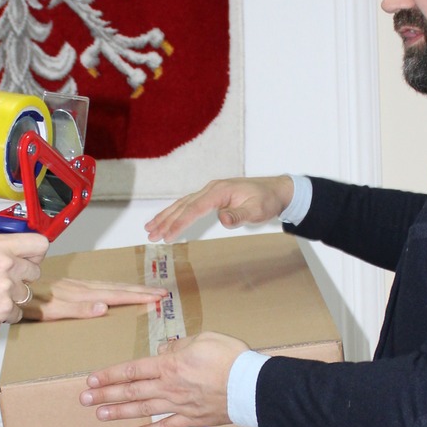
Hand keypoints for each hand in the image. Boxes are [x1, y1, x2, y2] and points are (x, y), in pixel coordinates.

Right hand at [0, 233, 46, 347]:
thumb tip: (12, 253)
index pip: (39, 244)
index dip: (35, 254)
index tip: (29, 260)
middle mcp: (4, 263)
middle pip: (35, 271)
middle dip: (22, 280)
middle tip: (0, 286)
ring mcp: (6, 287)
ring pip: (25, 295)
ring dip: (11, 300)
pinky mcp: (3, 309)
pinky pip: (17, 314)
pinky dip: (4, 316)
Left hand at [22, 277, 163, 322]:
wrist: (11, 289)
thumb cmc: (29, 304)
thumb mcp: (52, 311)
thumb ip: (78, 309)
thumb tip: (104, 307)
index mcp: (82, 295)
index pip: (117, 296)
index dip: (138, 297)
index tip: (157, 298)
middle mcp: (81, 288)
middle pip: (118, 288)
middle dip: (141, 291)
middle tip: (162, 292)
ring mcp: (76, 286)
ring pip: (110, 286)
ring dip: (130, 288)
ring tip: (147, 290)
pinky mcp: (70, 286)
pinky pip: (100, 286)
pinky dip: (114, 288)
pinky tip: (115, 291)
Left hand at [80, 331, 245, 426]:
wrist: (251, 385)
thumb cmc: (230, 357)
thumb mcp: (204, 338)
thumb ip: (179, 345)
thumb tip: (163, 351)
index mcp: (170, 365)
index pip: (132, 369)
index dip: (110, 375)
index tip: (92, 379)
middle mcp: (168, 387)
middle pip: (131, 391)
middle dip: (105, 394)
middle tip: (84, 399)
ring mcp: (179, 405)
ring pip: (142, 409)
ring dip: (119, 413)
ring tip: (99, 415)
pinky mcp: (192, 419)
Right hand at [144, 175, 293, 243]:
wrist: (275, 190)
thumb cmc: (266, 200)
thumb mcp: (257, 209)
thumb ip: (239, 215)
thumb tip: (223, 218)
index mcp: (219, 191)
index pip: (194, 209)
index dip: (179, 223)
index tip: (167, 236)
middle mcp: (211, 189)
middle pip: (183, 205)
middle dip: (165, 220)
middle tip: (150, 234)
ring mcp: (210, 191)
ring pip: (183, 204)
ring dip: (166, 216)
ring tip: (150, 228)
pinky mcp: (212, 196)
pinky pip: (189, 204)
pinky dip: (176, 212)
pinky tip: (168, 219)